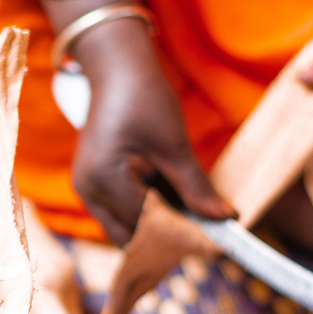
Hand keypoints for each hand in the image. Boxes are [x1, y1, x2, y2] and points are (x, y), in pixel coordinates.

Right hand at [41, 0, 234, 244]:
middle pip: (131, 236)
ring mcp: (86, 190)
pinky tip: (174, 207)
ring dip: (156, 229)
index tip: (216, 244)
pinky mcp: (93, 185)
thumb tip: (226, 217)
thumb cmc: (143, 98)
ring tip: (192, 222)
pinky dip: (146, 215)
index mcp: (104, 179)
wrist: (116, 70)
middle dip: (166, 240)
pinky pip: (120, 213)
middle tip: (206, 238)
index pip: (147, 225)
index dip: (182, 235)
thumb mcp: (174, 145)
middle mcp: (88, 191)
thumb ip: (196, 187)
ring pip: (124, 229)